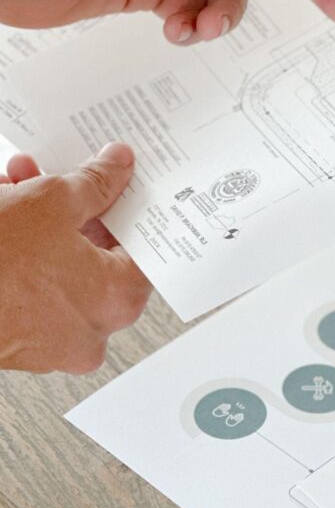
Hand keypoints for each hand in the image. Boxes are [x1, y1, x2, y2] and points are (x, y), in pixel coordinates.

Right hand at [0, 144, 151, 373]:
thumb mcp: (51, 201)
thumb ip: (95, 182)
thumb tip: (118, 166)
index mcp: (117, 298)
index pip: (146, 249)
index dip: (134, 209)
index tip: (127, 184)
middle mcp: (93, 329)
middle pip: (99, 253)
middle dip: (77, 205)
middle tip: (68, 175)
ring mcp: (54, 342)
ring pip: (61, 265)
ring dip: (43, 220)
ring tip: (21, 179)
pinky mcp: (18, 341)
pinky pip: (33, 285)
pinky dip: (23, 249)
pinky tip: (4, 205)